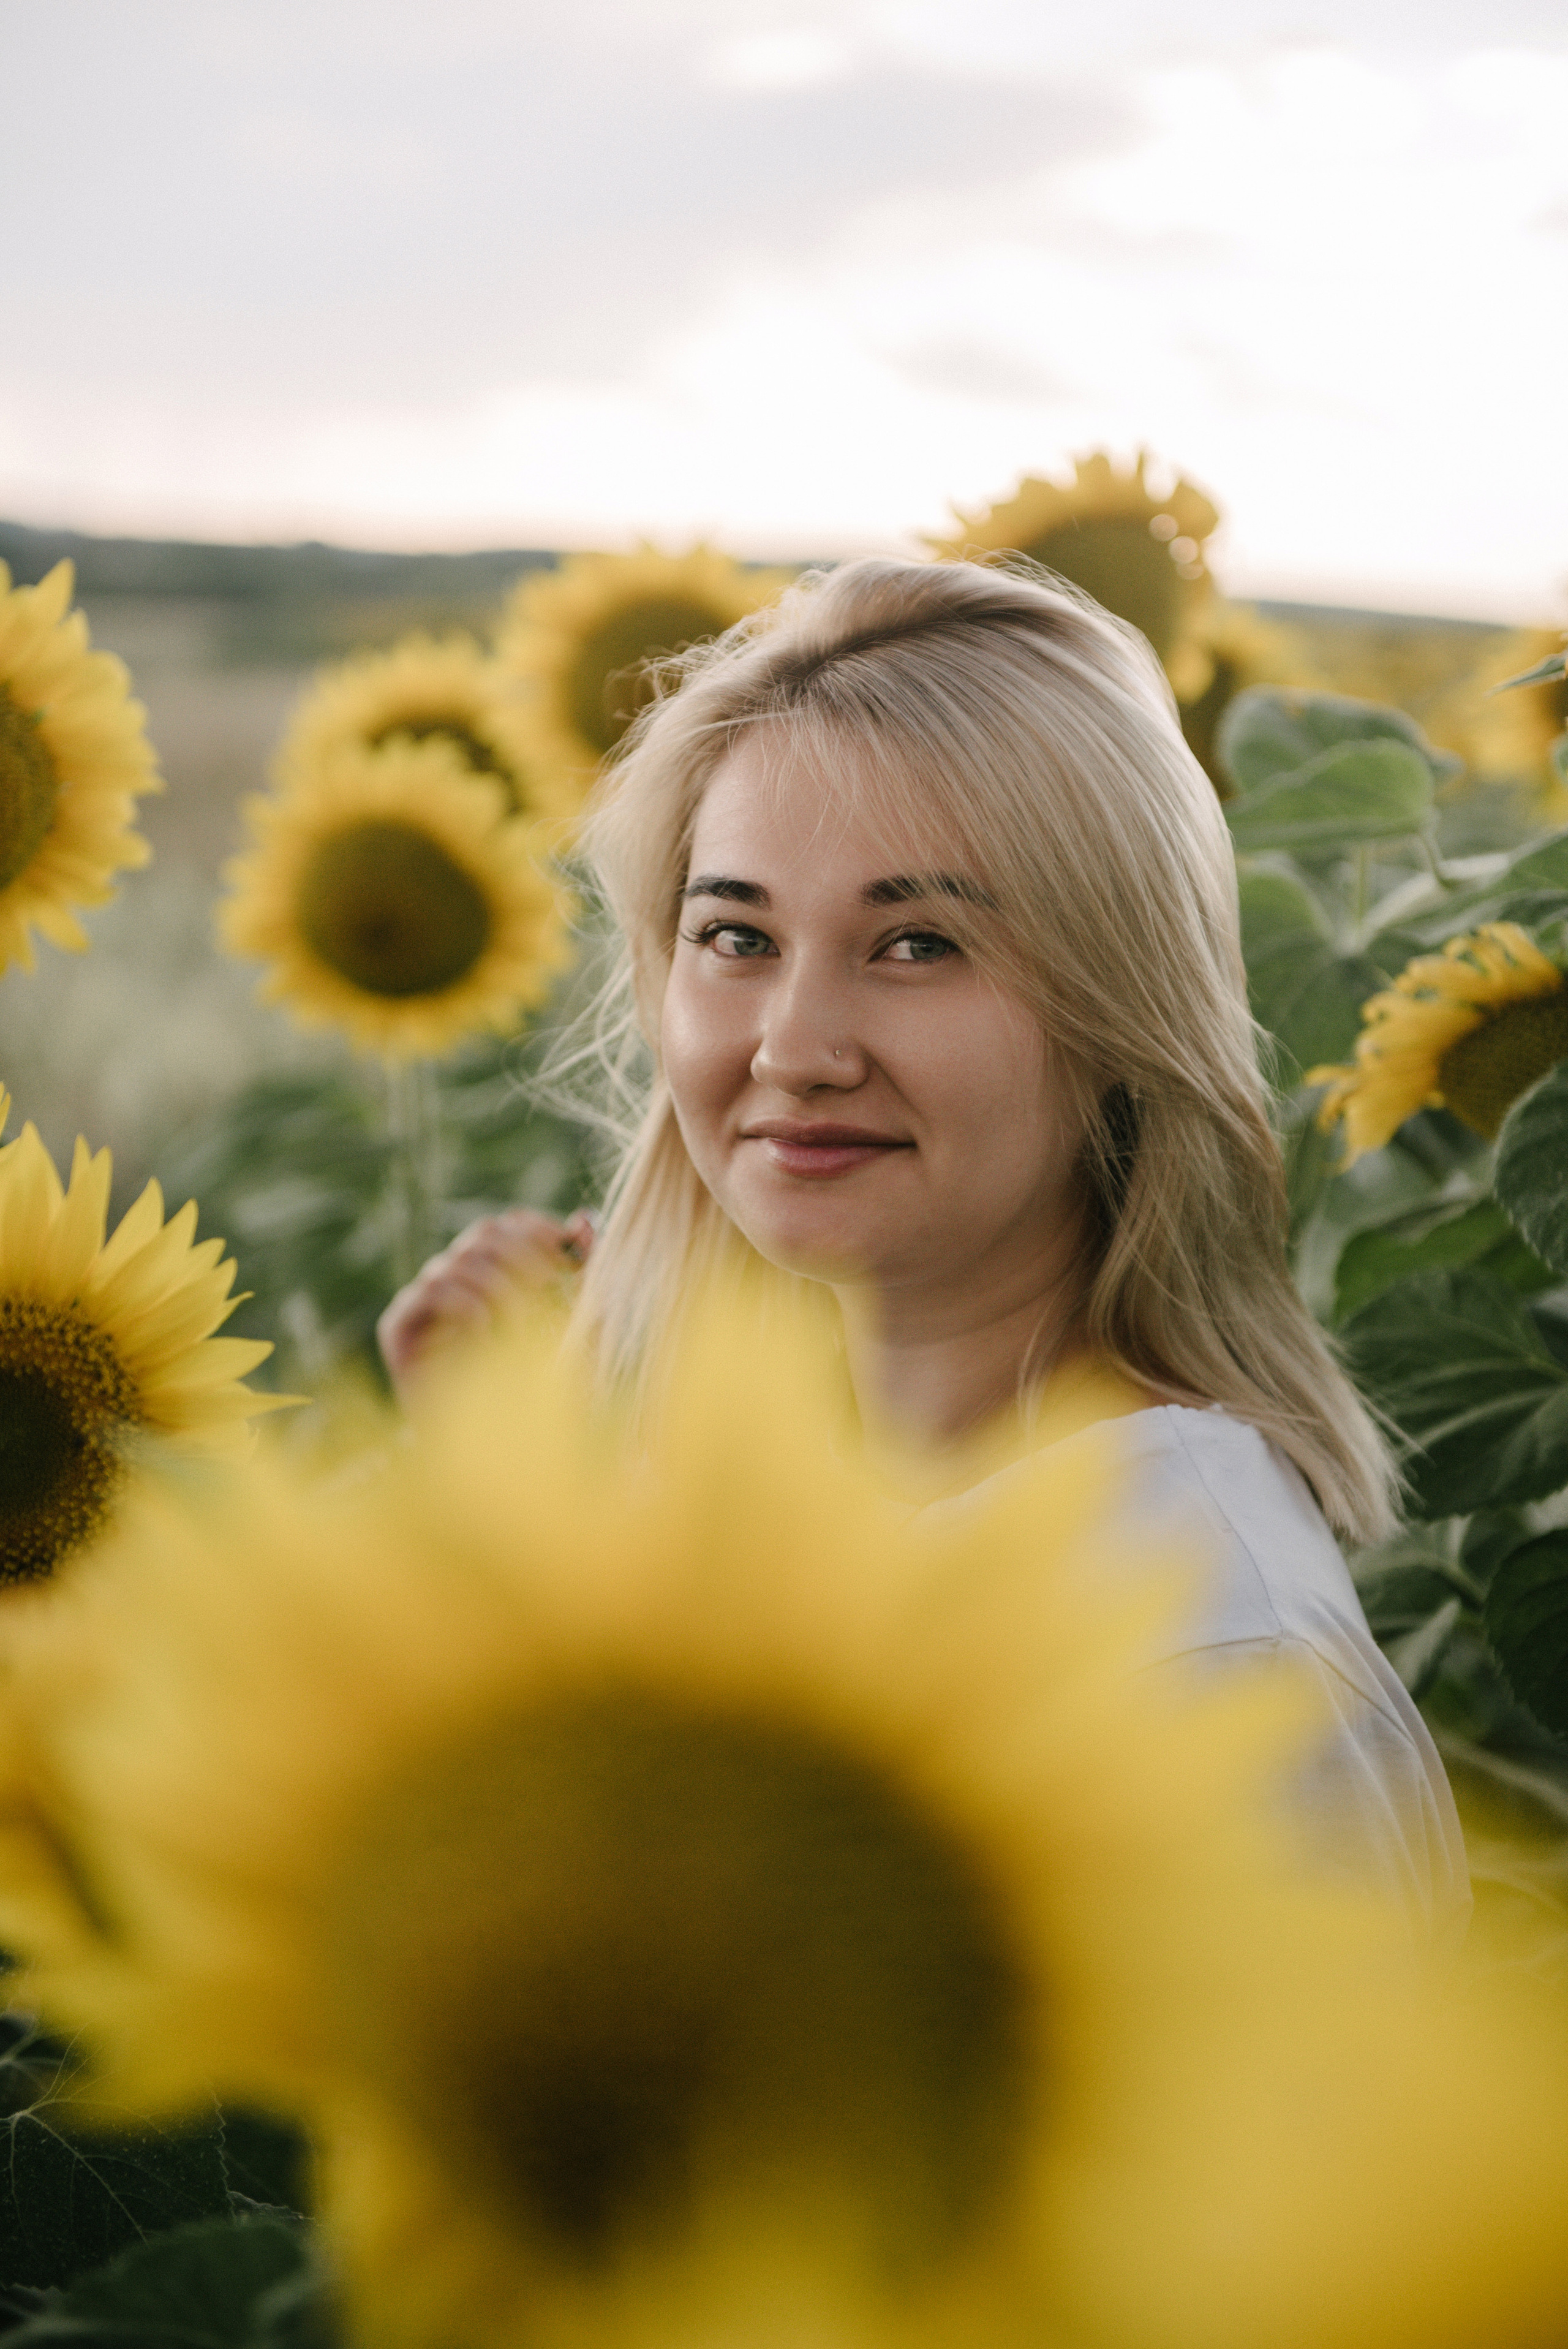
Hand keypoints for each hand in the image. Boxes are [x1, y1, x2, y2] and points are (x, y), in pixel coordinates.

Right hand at [376, 1206, 594, 1401]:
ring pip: (460, 1260)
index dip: (539, 1231)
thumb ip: (582, 1277)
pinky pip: (432, 1291)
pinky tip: (487, 1334)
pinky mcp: (398, 1329)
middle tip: (550, 1284)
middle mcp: (453, 1282)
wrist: (492, 1457)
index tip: (571, 1256)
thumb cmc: (538, 1395)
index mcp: (490, 1277)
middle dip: (523, 1253)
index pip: (507, 1225)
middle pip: (483, 1233)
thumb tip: (585, 1219)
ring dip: (500, 1287)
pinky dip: (467, 1306)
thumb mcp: (575, 1331)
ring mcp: (421, 1302)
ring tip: (522, 1323)